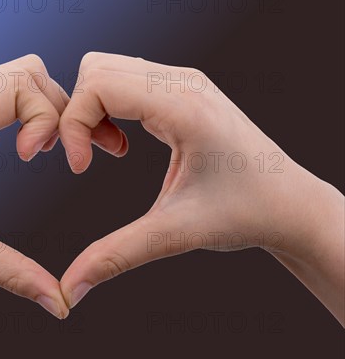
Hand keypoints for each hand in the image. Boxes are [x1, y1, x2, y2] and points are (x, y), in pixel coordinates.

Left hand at [0, 55, 69, 317]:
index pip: (19, 86)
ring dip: (44, 104)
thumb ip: (9, 273)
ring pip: (20, 72)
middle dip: (57, 108)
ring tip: (43, 148)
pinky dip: (29, 105)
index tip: (36, 158)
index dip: (45, 117)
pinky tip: (26, 145)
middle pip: (28, 71)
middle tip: (57, 153)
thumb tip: (57, 302)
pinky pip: (5, 84)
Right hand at [58, 52, 344, 324]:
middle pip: (96, 69)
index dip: (73, 124)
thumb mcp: (174, 234)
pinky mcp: (183, 89)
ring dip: (92, 109)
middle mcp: (184, 82)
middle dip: (76, 112)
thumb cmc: (245, 214)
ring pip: (108, 70)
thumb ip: (115, 257)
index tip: (80, 168)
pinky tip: (122, 144)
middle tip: (86, 157)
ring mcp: (185, 81)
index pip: (99, 84)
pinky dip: (108, 108)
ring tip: (107, 150)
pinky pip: (126, 80)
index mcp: (184, 107)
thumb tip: (70, 290)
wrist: (289, 204)